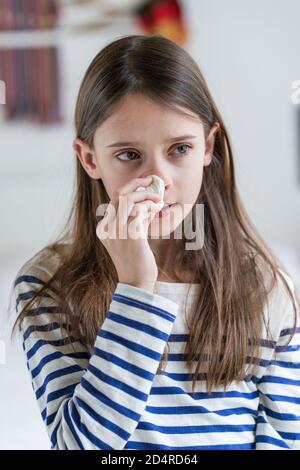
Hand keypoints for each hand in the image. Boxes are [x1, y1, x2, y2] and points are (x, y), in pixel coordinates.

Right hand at [96, 176, 163, 291]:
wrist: (136, 283)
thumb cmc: (136, 261)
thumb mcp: (133, 237)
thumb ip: (137, 220)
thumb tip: (149, 203)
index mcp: (104, 228)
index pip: (115, 199)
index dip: (131, 188)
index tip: (146, 185)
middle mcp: (107, 228)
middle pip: (119, 194)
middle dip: (138, 184)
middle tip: (153, 182)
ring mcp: (117, 231)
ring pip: (128, 199)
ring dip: (145, 195)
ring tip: (158, 199)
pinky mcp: (131, 235)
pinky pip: (139, 211)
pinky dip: (150, 207)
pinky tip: (157, 210)